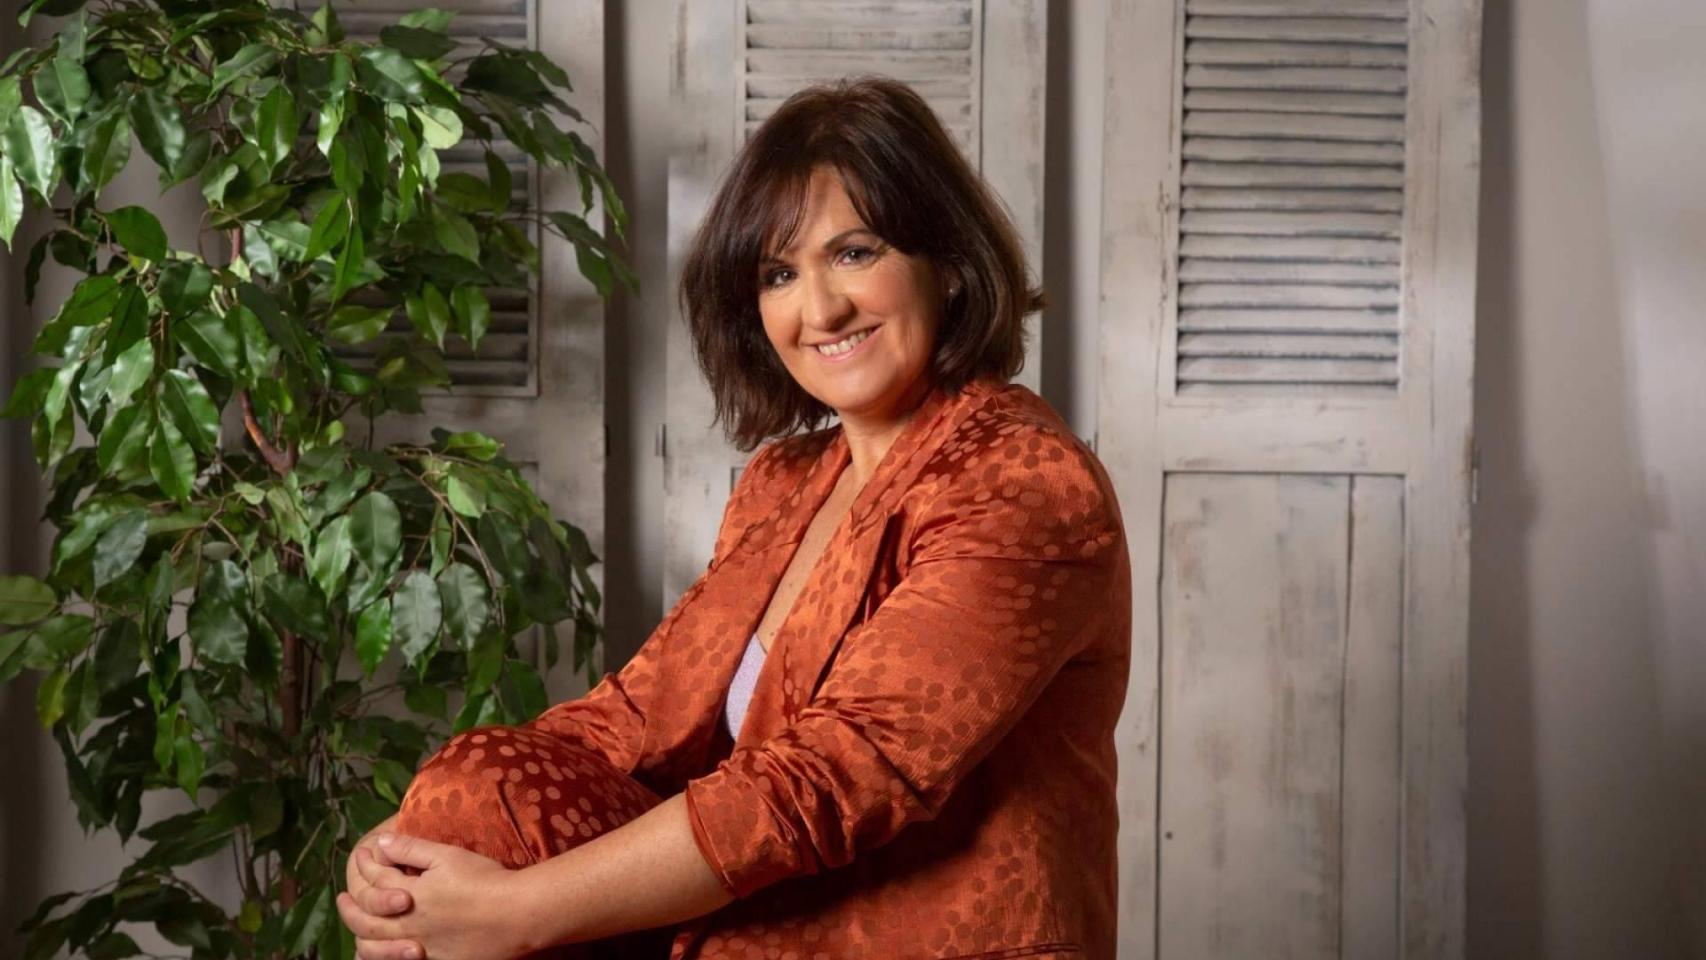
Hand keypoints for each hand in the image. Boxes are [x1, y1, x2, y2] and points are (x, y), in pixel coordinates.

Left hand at [335, 833, 538, 959]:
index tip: (362, 854)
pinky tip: (385, 953)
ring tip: (356, 932)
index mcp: (410, 896)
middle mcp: (408, 925)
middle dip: (350, 907)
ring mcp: (422, 947)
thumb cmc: (484, 880)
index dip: (366, 865)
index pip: (376, 879)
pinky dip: (385, 958)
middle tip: (341, 899)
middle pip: (366, 920)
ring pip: (376, 949)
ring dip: (361, 938)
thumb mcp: (447, 856)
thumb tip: (381, 843)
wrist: (516, 915)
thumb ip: (412, 849)